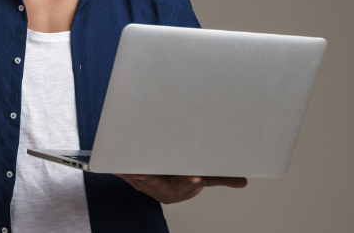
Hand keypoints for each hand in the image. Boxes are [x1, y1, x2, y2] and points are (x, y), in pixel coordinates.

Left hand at [113, 174, 247, 203]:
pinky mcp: (133, 179)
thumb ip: (221, 178)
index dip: (191, 180)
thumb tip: (244, 182)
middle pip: (157, 181)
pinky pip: (124, 174)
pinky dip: (118, 169)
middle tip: (143, 172)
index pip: (187, 183)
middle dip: (150, 177)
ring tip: (123, 165)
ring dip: (129, 172)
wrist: (170, 189)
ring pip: (138, 178)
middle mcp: (162, 188)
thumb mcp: (204, 178)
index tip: (195, 177)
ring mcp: (146, 185)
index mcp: (180, 187)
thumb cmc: (185, 180)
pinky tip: (110, 163)